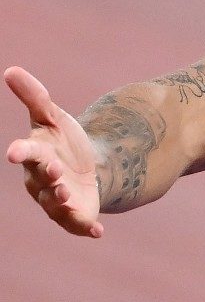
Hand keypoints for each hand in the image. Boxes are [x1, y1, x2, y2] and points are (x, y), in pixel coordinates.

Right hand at [5, 66, 102, 237]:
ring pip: (55, 203)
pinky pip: (77, 223)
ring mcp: (58, 198)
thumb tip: (11, 70)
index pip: (27, 152)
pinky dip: (85, 227)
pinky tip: (97, 232)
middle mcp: (42, 180)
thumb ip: (34, 96)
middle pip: (42, 178)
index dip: (20, 152)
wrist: (86, 166)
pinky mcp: (75, 213)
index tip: (14, 152)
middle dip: (48, 175)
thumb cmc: (61, 140)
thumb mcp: (52, 116)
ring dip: (61, 201)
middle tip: (54, 171)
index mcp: (36, 154)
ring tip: (68, 195)